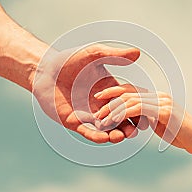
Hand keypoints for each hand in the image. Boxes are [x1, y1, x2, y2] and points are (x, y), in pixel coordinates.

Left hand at [33, 44, 148, 143]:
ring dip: (115, 135)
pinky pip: (88, 132)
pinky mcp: (75, 122)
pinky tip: (104, 138)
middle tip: (135, 131)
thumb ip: (115, 55)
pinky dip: (97, 136)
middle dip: (128, 127)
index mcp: (110, 90)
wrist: (45, 70)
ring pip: (106, 129)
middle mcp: (102, 105)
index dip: (137, 110)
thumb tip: (137, 53)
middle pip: (119, 119)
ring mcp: (89, 114)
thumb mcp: (94, 55)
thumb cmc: (70, 60)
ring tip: (120, 137)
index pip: (128, 103)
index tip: (146, 114)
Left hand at [94, 84, 191, 154]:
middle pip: (128, 93)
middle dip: (109, 100)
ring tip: (100, 119)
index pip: (132, 91)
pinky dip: (123, 114)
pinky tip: (112, 122)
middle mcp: (159, 96)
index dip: (115, 94)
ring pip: (130, 100)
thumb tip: (141, 122)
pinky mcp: (163, 111)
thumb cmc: (184, 136)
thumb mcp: (163, 126)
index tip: (100, 99)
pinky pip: (138, 109)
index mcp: (158, 98)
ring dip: (113, 109)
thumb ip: (151, 120)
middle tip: (95, 112)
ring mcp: (161, 102)